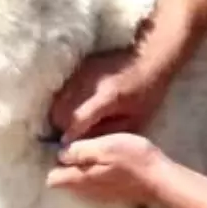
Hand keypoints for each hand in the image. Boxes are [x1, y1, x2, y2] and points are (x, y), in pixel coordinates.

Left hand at [45, 133, 167, 205]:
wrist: (160, 180)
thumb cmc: (133, 159)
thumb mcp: (105, 146)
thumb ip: (79, 150)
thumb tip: (59, 153)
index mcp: (79, 179)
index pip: (52, 177)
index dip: (53, 160)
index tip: (62, 145)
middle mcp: (85, 192)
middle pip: (64, 181)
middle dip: (64, 165)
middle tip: (76, 144)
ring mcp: (98, 196)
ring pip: (78, 183)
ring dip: (79, 169)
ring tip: (92, 151)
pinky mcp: (111, 195)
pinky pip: (92, 185)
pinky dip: (93, 174)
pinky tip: (105, 162)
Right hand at [48, 46, 174, 142]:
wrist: (149, 60)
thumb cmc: (146, 94)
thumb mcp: (134, 120)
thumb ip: (108, 132)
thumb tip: (83, 143)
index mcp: (107, 97)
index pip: (77, 118)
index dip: (69, 135)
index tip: (66, 147)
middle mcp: (89, 82)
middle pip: (61, 110)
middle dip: (62, 126)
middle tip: (72, 135)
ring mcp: (82, 72)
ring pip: (57, 100)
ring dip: (60, 114)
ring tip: (72, 123)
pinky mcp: (79, 67)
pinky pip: (63, 89)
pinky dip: (64, 102)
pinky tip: (75, 107)